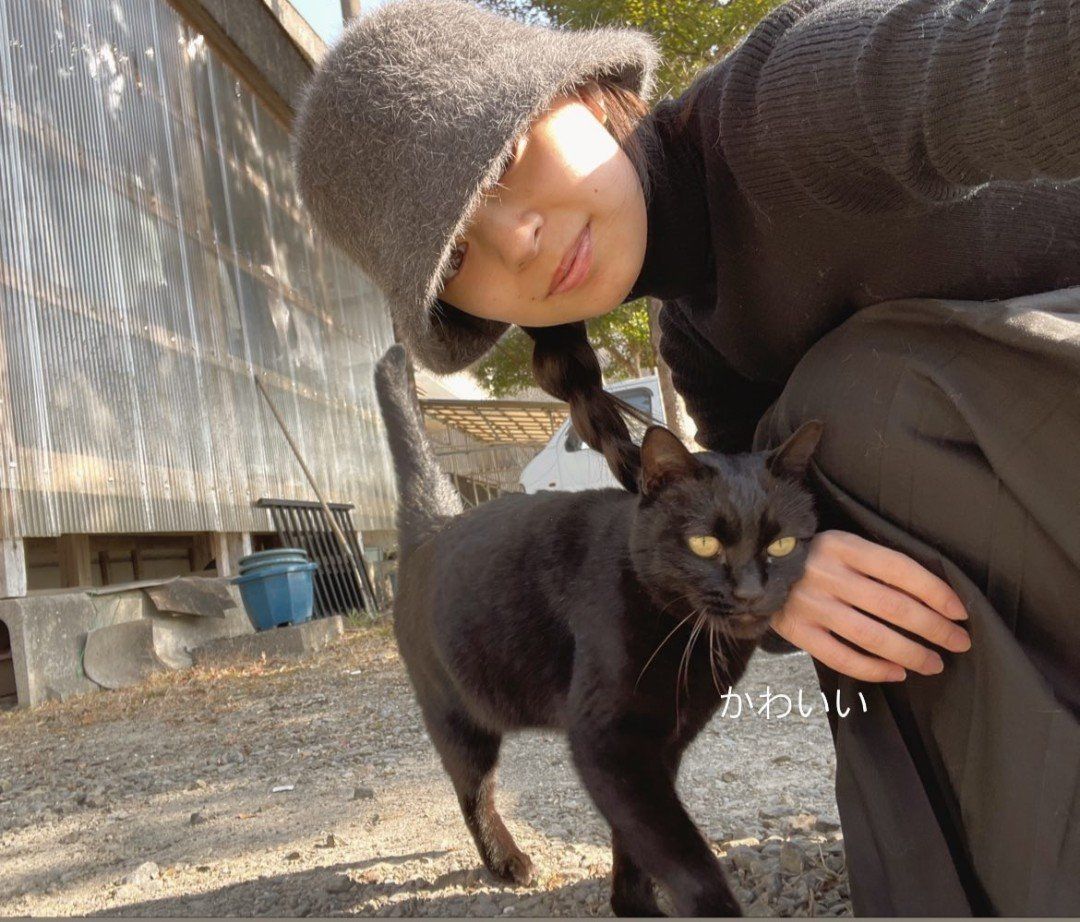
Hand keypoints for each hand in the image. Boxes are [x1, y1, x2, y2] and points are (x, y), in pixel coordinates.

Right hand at [769, 530, 971, 681]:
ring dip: (910, 653)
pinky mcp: (796, 630)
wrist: (754, 567)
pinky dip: (873, 669)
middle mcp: (826, 574)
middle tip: (958, 642)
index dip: (936, 592)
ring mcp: (809, 605)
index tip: (960, 612)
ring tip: (933, 663)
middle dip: (933, 628)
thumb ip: (877, 564)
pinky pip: (841, 657)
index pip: (900, 569)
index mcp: (843, 546)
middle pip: (892, 606)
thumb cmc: (813, 558)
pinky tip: (896, 673)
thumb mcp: (842, 546)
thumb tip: (933, 597)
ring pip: (871, 635)